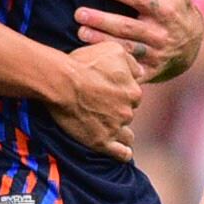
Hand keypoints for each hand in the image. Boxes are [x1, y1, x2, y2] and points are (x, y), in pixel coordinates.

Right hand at [50, 40, 142, 160]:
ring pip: (127, 134)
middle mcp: (128, 111)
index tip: (108, 91)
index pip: (133, 95)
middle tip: (102, 106)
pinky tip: (120, 151)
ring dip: (121, 131)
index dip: (121, 93)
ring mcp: (115, 128)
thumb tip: (141, 72)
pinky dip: (123, 153)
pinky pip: (121, 153)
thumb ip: (132, 62)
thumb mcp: (113, 51)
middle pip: (128, 113)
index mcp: (133, 91)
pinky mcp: (101, 142)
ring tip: (109, 128)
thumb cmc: (84, 63)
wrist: (61, 82)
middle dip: (118, 111)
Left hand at [79, 0, 199, 78]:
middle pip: (128, 27)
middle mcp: (161, 33)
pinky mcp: (149, 71)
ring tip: (80, 33)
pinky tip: (91, 60)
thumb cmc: (177, 5)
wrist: (191, 45)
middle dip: (102, 21)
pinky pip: (129, 69)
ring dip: (101, 41)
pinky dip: (112, 66)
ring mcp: (155, 54)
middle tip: (78, 13)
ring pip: (125, 48)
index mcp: (165, 10)